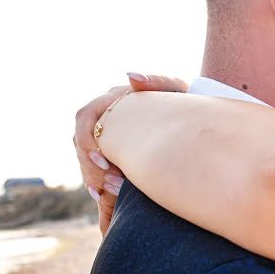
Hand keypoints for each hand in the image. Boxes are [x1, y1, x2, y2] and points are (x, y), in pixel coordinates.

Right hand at [73, 73, 187, 234]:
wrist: (193, 117)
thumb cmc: (184, 100)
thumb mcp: (176, 90)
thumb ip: (156, 81)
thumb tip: (131, 77)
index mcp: (112, 99)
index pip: (85, 119)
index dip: (88, 142)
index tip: (107, 162)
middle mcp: (103, 117)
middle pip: (81, 144)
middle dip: (94, 167)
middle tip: (116, 185)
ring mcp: (105, 135)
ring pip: (85, 159)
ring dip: (96, 177)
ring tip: (117, 193)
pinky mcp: (112, 153)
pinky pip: (95, 169)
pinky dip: (97, 183)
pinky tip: (104, 196)